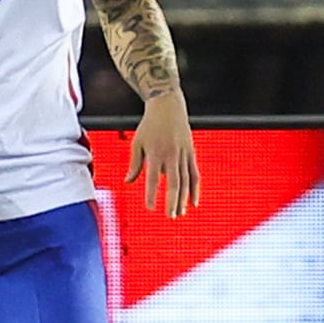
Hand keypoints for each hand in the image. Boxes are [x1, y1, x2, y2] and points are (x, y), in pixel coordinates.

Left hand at [126, 92, 199, 216]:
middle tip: (170, 216)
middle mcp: (171, 155)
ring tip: (180, 213)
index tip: (150, 208)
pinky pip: (195, 174)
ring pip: (186, 181)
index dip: (152, 194)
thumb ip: (134, 164)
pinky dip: (195, 189)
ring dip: (183, 199)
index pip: (153, 178)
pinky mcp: (191, 153)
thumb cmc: (150, 125)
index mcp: (155, 153)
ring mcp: (184, 154)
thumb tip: (127, 182)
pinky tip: (194, 202)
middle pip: (174, 183)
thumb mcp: (137, 143)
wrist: (168, 106)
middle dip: (172, 201)